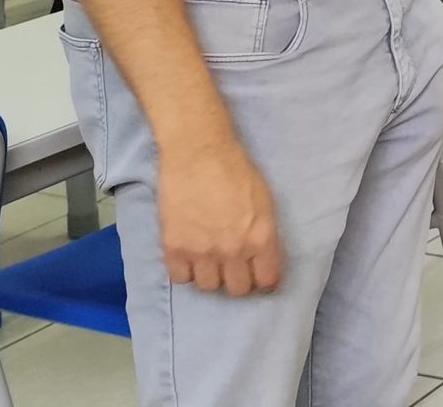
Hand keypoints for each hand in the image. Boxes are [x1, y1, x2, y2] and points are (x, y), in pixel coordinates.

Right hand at [157, 138, 282, 295]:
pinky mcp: (174, 247)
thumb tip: (261, 256)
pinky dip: (184, 270)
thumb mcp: (264, 202)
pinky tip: (188, 255)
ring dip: (210, 275)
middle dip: (238, 279)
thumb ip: (263, 233)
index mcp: (261, 238)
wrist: (198, 152)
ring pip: (208, 287)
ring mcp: (202, 251)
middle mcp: (233, 251)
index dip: (264, 280)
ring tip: (208, 259)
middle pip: (238, 289)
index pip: (268, 281)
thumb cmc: (236, 169)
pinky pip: (180, 278)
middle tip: (233, 266)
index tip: (259, 275)